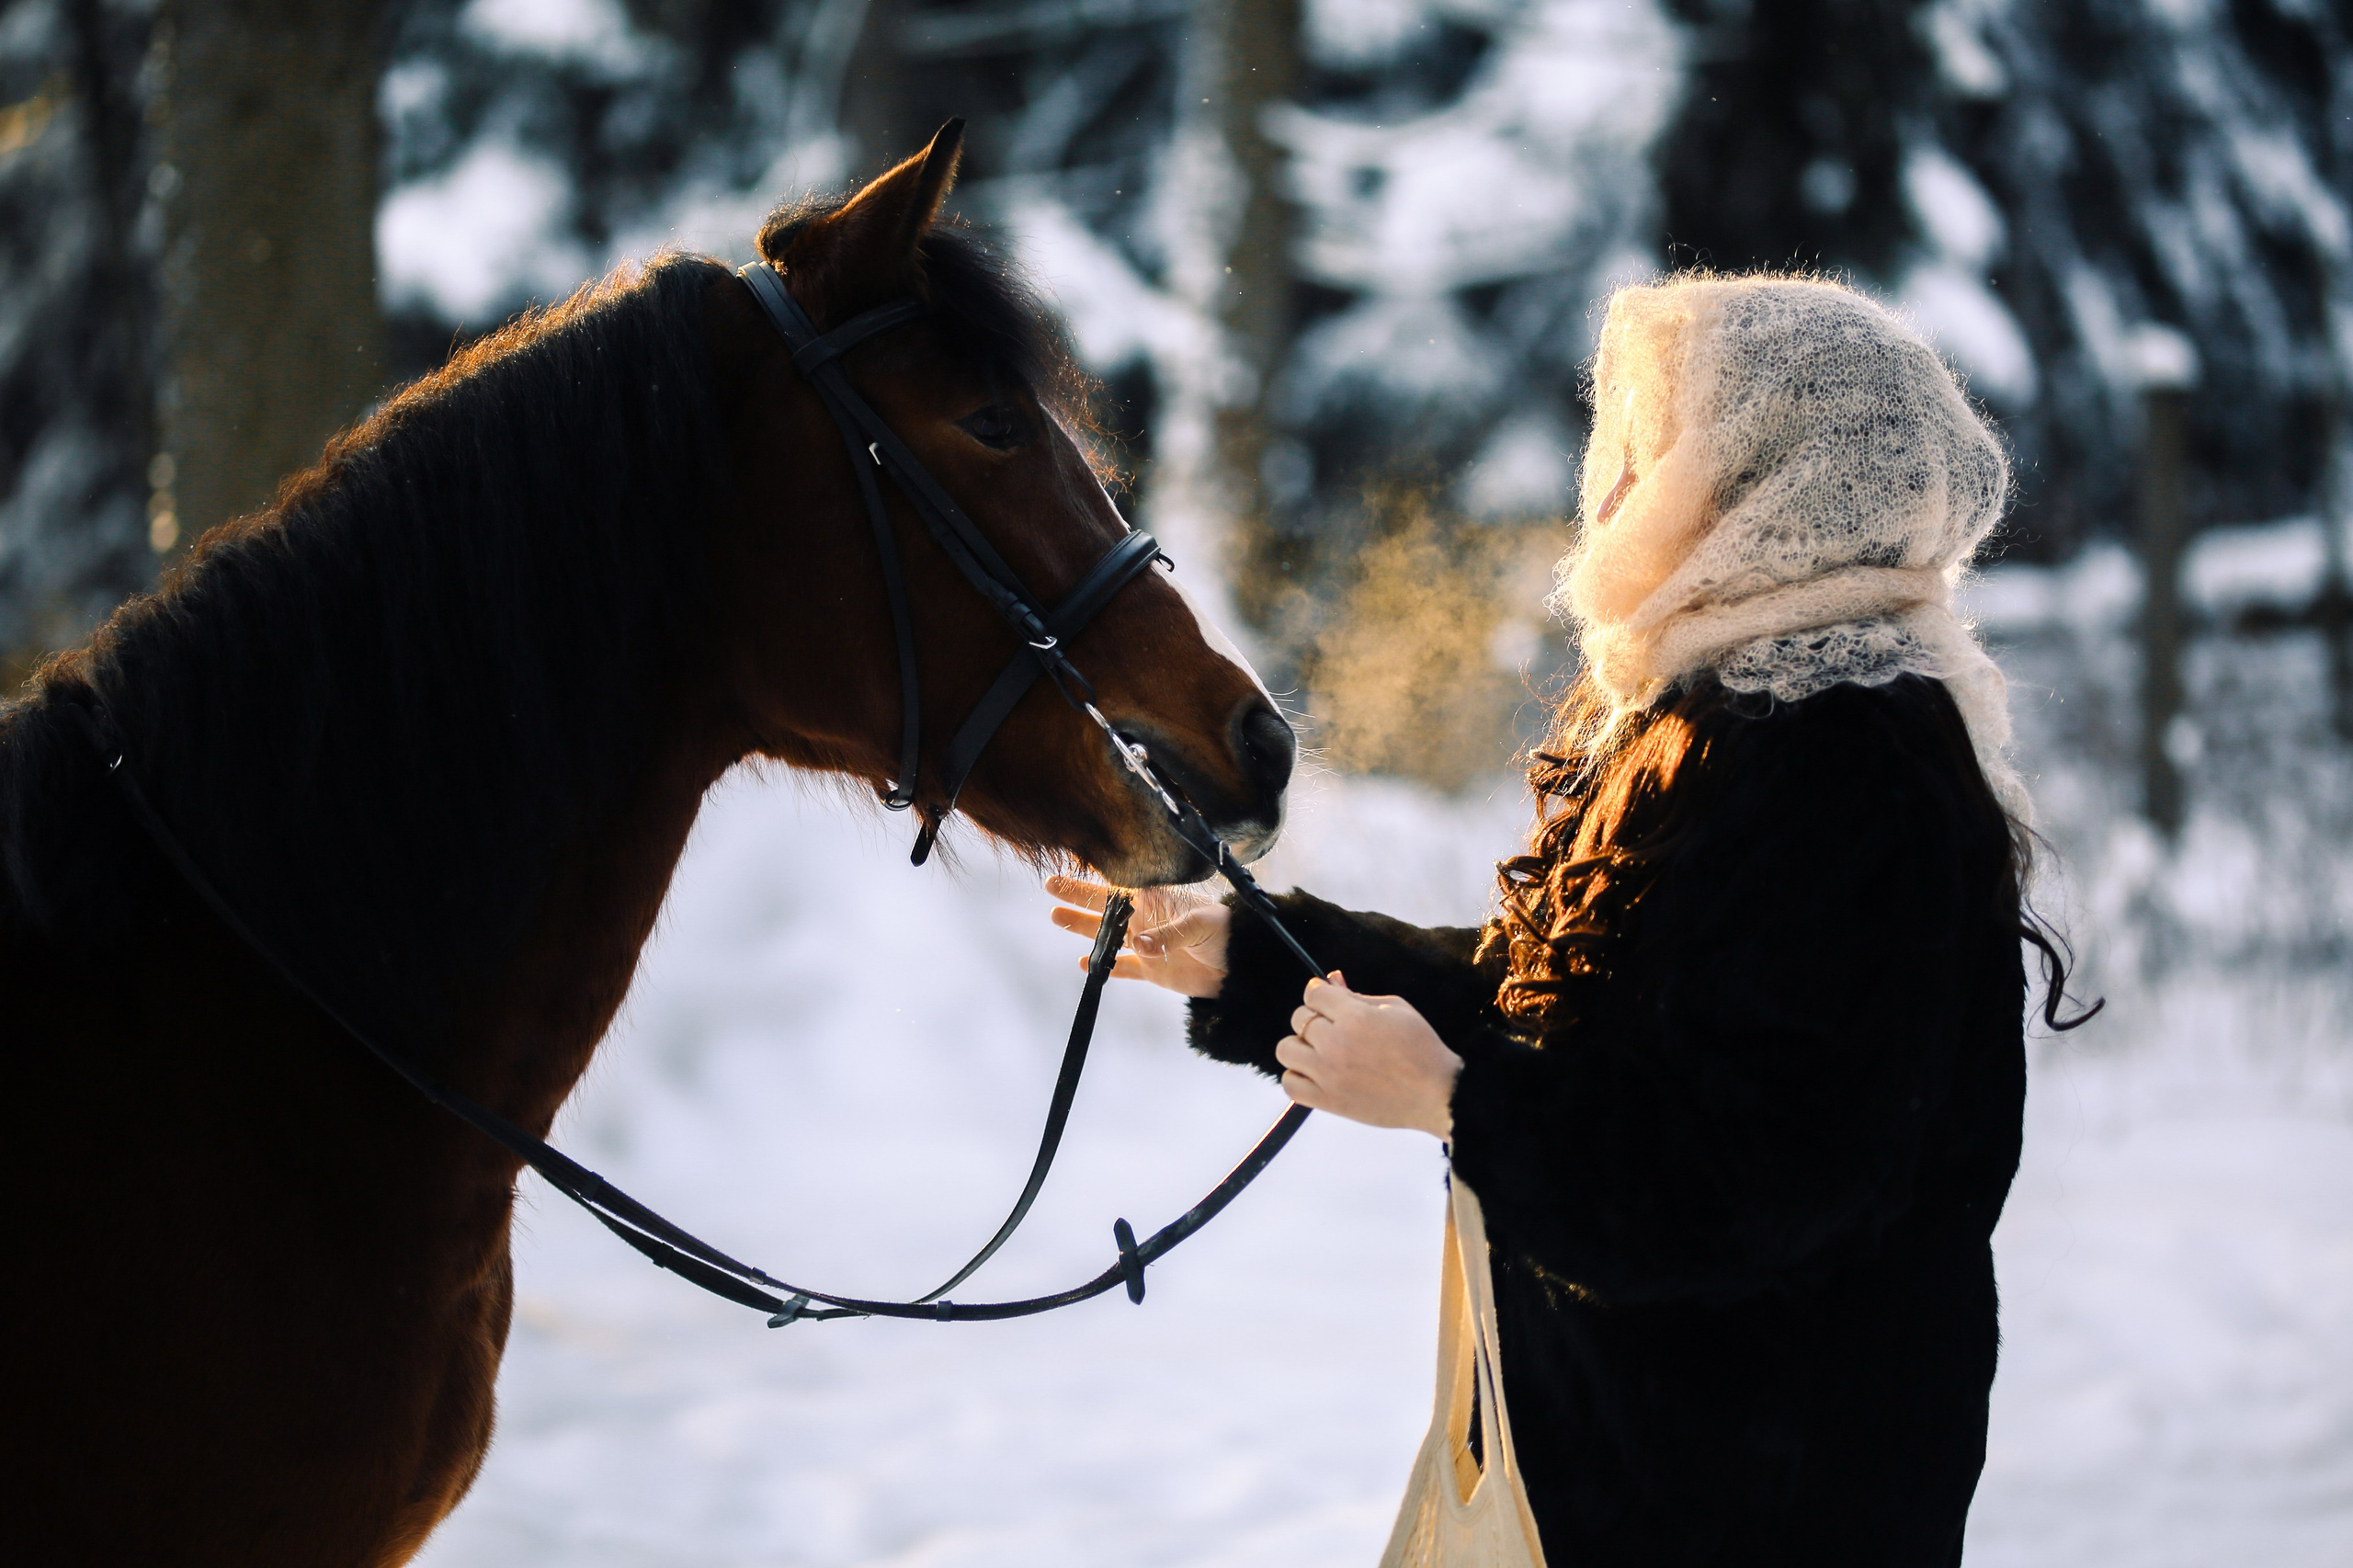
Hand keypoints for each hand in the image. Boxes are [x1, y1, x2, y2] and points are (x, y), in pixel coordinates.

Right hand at [1045, 875, 1230, 998]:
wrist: (1241, 966)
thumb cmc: (1226, 933)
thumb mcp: (1200, 925)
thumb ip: (1169, 934)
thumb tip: (1138, 945)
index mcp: (1157, 901)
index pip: (1120, 886)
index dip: (1096, 876)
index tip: (1073, 864)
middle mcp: (1147, 920)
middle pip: (1105, 907)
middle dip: (1077, 895)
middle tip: (1051, 885)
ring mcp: (1147, 944)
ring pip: (1107, 936)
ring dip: (1082, 927)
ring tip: (1055, 916)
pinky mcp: (1152, 970)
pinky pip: (1122, 968)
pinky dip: (1105, 967)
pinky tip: (1084, 964)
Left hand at [1278, 975, 1461, 1138]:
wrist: (1437, 1094)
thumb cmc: (1421, 1047)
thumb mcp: (1396, 1009)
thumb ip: (1357, 995)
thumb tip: (1331, 979)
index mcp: (1354, 1017)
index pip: (1312, 993)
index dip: (1320, 993)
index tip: (1328, 999)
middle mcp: (1336, 1044)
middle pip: (1299, 1018)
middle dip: (1315, 1017)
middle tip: (1336, 1028)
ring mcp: (1328, 1075)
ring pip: (1286, 1049)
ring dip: (1301, 1046)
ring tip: (1322, 1051)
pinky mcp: (1328, 1101)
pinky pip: (1290, 1084)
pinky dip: (1298, 1076)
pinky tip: (1317, 1073)